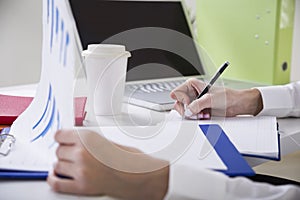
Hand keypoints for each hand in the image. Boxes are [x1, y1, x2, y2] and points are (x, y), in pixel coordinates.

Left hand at [47, 129, 168, 199]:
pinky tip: (56, 176)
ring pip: (57, 165)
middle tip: (73, 155)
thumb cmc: (129, 159)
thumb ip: (88, 141)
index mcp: (88, 138)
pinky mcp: (81, 186)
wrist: (139, 176)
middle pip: (58, 151)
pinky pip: (57, 183)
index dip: (62, 139)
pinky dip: (54, 179)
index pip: (60, 135)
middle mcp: (82, 153)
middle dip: (65, 153)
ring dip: (62, 165)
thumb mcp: (107, 141)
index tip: (62, 140)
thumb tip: (73, 144)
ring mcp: (80, 170)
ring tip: (72, 166)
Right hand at [170, 78, 262, 117]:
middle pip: (179, 103)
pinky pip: (191, 117)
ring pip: (184, 111)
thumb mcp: (210, 99)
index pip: (178, 92)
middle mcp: (192, 93)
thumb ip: (197, 105)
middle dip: (187, 110)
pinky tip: (205, 116)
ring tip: (203, 114)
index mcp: (192, 85)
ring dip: (193, 115)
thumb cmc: (226, 96)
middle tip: (194, 112)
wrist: (236, 104)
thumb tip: (188, 111)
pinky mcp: (198, 111)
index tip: (188, 104)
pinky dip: (197, 118)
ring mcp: (194, 103)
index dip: (182, 99)